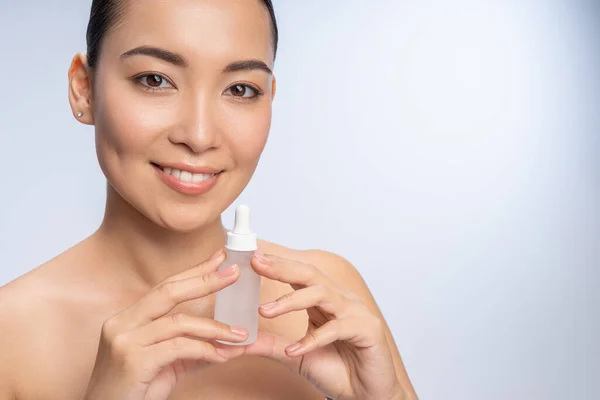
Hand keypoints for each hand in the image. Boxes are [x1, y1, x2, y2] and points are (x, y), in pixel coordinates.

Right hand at [84, 249, 247, 399]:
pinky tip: (221, 356)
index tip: (219, 258)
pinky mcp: (132, 360)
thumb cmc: (133, 391)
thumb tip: (229, 342)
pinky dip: (204, 350)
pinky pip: (178, 347)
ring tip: (239, 334)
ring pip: (178, 322)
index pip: (165, 287)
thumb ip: (194, 349)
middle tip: (233, 273)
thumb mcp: (167, 365)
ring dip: (214, 328)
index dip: (194, 271)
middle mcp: (122, 323)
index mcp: (128, 318)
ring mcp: (124, 340)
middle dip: (205, 280)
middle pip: (168, 291)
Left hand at [244, 252, 403, 399]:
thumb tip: (239, 341)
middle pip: (310, 275)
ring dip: (291, 301)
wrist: (365, 395)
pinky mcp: (367, 329)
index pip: (299, 276)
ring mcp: (355, 312)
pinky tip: (294, 349)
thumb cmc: (337, 370)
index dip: (277, 265)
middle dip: (282, 268)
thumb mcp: (294, 356)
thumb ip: (270, 346)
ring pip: (322, 294)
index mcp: (323, 301)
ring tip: (265, 310)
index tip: (253, 258)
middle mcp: (340, 300)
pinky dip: (313, 339)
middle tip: (258, 264)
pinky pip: (336, 329)